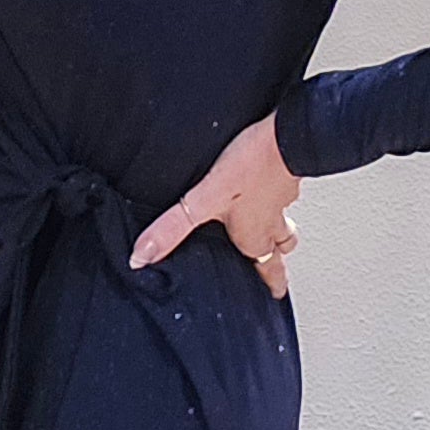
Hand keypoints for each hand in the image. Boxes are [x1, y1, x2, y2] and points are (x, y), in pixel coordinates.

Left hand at [128, 112, 301, 297]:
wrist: (285, 135)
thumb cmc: (251, 168)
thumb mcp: (203, 202)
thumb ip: (172, 229)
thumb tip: (143, 257)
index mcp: (254, 237)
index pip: (267, 270)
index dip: (271, 284)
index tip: (275, 294)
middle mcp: (271, 222)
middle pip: (279, 248)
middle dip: (276, 259)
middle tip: (276, 268)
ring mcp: (282, 197)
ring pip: (284, 222)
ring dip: (280, 228)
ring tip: (273, 228)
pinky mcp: (286, 173)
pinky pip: (284, 192)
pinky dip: (277, 195)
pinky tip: (267, 185)